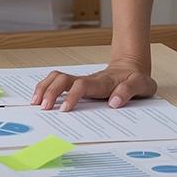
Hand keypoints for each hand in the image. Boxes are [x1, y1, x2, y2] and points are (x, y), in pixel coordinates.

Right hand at [31, 60, 157, 110]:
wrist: (131, 66)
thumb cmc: (135, 78)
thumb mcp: (142, 85)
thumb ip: (129, 90)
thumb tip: (114, 102)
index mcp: (103, 82)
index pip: (82, 86)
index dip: (72, 96)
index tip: (64, 109)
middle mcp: (88, 80)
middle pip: (63, 79)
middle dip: (50, 91)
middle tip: (43, 108)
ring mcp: (81, 80)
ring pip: (57, 78)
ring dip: (44, 88)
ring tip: (34, 103)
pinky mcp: (77, 83)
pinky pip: (57, 81)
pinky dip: (45, 87)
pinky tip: (38, 98)